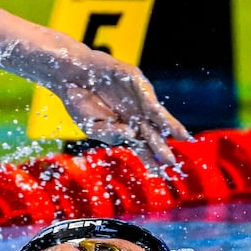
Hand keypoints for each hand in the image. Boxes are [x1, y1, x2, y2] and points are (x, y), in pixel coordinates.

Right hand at [52, 48, 189, 167]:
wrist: (68, 76)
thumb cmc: (79, 102)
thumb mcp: (92, 125)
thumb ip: (111, 133)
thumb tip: (131, 135)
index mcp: (125, 127)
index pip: (142, 146)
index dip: (150, 160)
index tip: (159, 175)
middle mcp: (135, 113)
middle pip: (152, 133)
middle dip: (161, 147)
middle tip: (171, 162)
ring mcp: (136, 96)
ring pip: (155, 112)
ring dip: (168, 124)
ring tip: (182, 136)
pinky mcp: (133, 77)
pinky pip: (143, 91)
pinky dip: (148, 101)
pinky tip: (155, 111)